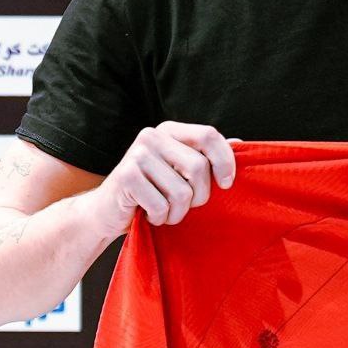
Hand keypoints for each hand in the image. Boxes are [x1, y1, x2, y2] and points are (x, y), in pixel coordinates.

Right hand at [87, 123, 240, 234]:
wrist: (106, 211)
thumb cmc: (153, 192)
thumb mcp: (181, 172)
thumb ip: (207, 157)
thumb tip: (240, 144)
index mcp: (170, 130)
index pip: (209, 135)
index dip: (225, 161)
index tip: (226, 184)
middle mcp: (152, 136)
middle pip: (198, 167)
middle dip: (199, 196)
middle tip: (186, 204)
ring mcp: (137, 154)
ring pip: (182, 191)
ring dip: (178, 212)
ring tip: (164, 210)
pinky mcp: (126, 177)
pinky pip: (162, 205)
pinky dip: (160, 217)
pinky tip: (148, 214)